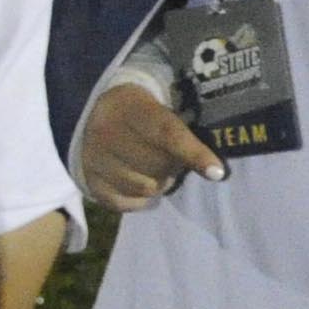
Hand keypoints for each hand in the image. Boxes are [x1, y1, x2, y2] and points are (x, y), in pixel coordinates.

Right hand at [77, 83, 226, 210]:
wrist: (91, 113)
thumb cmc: (138, 111)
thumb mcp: (156, 105)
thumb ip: (181, 127)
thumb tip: (213, 163)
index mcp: (128, 106)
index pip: (166, 134)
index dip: (194, 154)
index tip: (217, 172)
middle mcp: (105, 132)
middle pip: (158, 165)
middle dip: (174, 166)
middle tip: (173, 159)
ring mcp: (94, 160)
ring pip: (145, 188)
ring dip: (159, 183)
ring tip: (154, 169)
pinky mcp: (90, 183)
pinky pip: (128, 203)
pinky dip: (141, 198)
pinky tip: (139, 180)